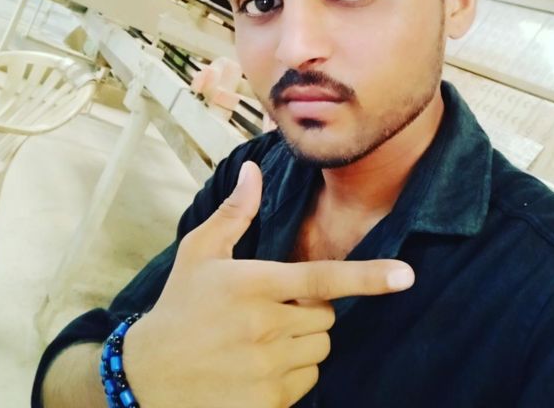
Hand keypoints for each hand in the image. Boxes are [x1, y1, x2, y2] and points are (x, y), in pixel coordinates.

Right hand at [125, 161, 414, 407]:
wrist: (148, 376)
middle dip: (309, 312)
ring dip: (301, 343)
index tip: (405, 276)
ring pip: (319, 351)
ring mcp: (266, 371)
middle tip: (270, 311)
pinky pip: (306, 382)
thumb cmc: (179, 306)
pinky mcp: (267, 405)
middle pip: (326, 319)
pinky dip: (292, 374)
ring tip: (259, 340)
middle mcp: (264, 328)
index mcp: (253, 285)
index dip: (368, 277)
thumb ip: (234, 212)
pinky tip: (257, 368)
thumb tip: (254, 170)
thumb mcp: (199, 253)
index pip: (321, 279)